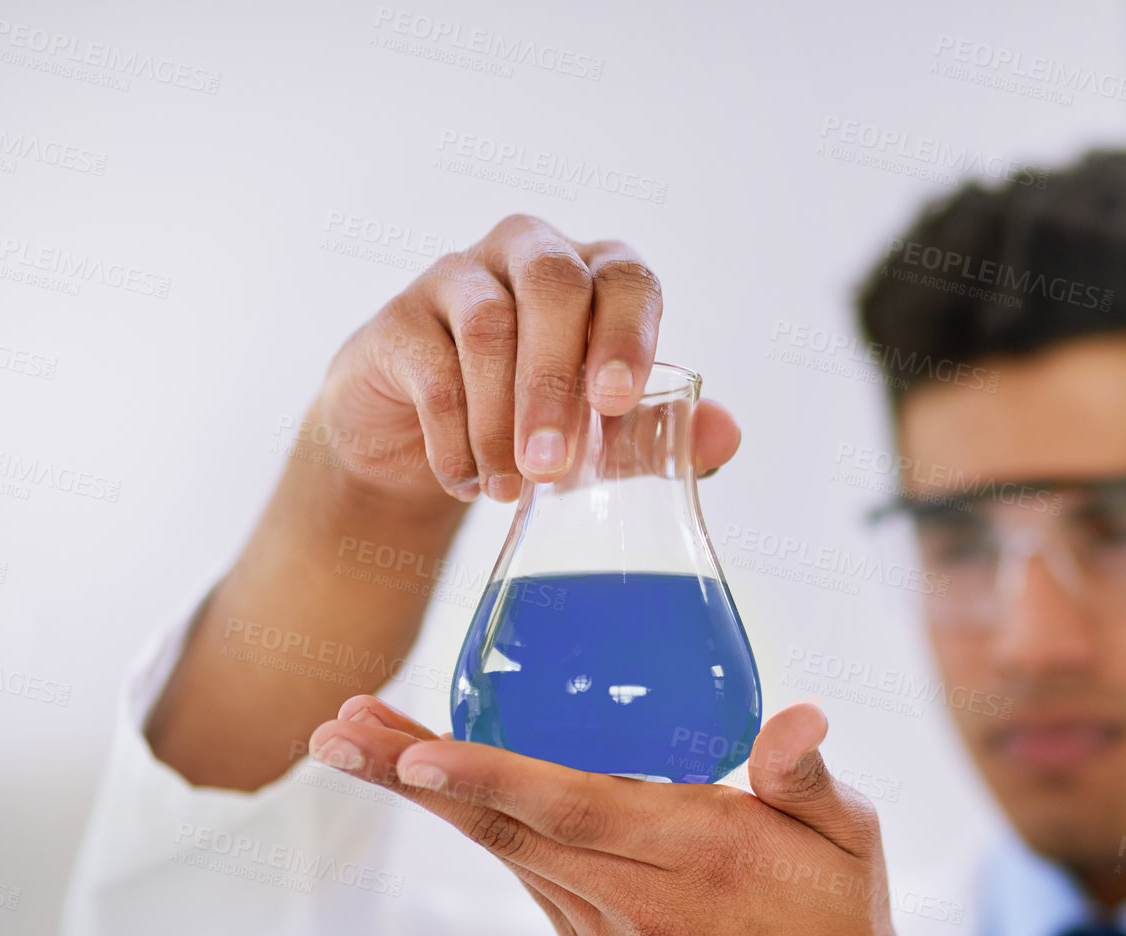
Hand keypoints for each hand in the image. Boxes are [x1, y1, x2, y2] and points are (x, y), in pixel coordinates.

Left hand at [306, 699, 1044, 935]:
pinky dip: (486, 834)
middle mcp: (639, 903)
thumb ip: (808, 775)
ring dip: (436, 801)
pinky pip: (536, 886)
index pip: (570, 809)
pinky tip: (450, 791)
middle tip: (336, 731)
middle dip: (414, 778)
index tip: (410, 753)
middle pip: (507, 833)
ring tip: (369, 745)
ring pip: (509, 860)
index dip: (486, 778)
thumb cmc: (840, 907)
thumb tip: (797, 716)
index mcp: (697, 854)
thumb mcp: (850, 834)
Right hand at [310, 213, 739, 508]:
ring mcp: (459, 279)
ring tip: (514, 488)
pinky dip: (453, 434)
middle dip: (557, 381)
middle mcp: (530, 256)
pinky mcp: (397, 319)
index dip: (627, 332)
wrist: (424, 452)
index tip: (618, 402)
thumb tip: (727, 435)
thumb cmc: (535, 429)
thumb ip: (665, 434)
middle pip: (554, 284)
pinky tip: (468, 481)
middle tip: (556, 464)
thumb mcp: (606, 438)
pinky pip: (430, 365)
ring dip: (502, 418)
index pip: (627, 277)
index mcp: (595, 275)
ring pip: (488, 325)